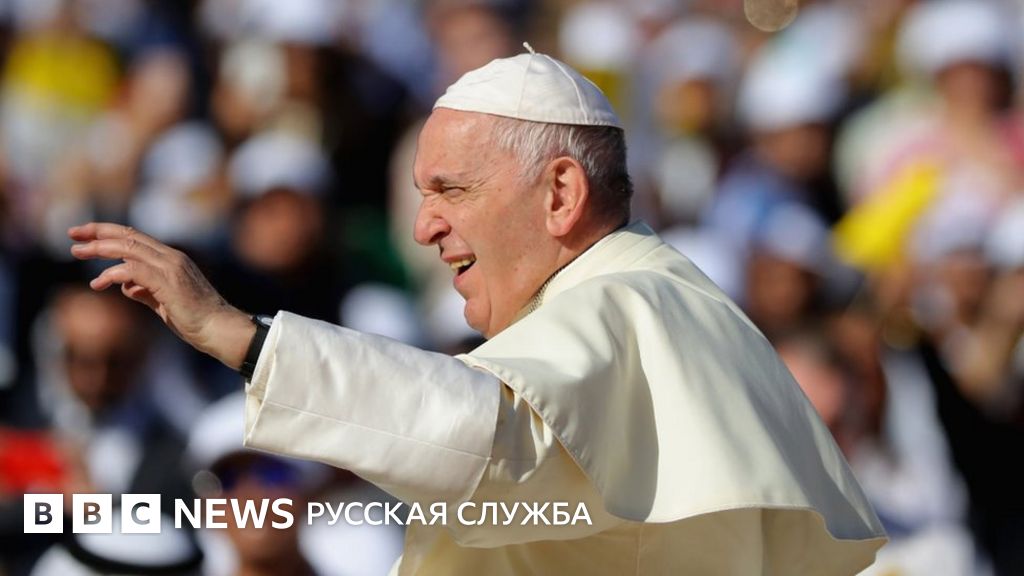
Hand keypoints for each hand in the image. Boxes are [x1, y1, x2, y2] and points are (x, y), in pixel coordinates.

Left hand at [68, 222, 254, 368]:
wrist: (219, 329)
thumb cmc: (196, 320)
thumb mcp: (164, 302)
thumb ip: (145, 291)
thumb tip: (126, 287)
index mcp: (172, 259)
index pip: (135, 238)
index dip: (108, 233)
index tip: (85, 235)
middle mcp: (171, 257)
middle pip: (128, 235)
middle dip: (97, 232)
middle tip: (72, 234)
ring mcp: (171, 267)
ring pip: (128, 248)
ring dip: (99, 249)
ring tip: (77, 252)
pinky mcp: (168, 282)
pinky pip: (132, 270)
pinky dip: (112, 274)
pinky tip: (99, 284)